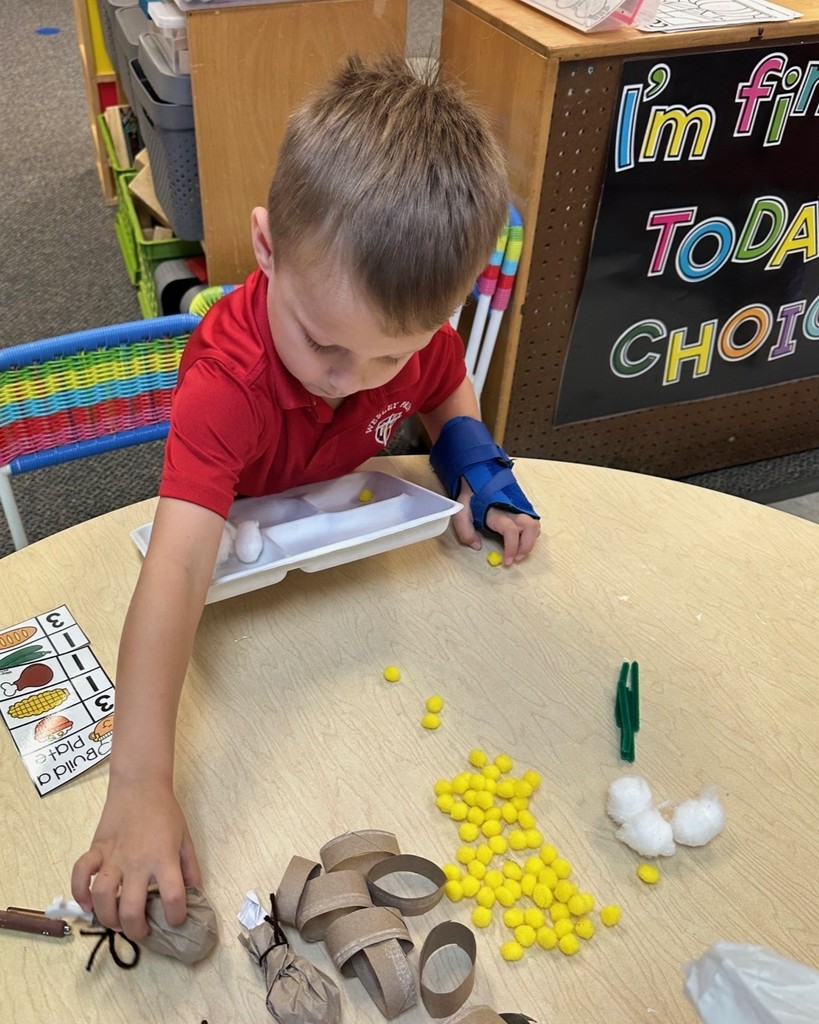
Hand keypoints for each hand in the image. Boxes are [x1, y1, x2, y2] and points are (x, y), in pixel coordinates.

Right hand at [71, 779, 200, 940]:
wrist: (140, 785)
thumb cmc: (165, 811)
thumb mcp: (185, 838)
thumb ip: (190, 868)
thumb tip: (195, 894)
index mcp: (164, 858)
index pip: (173, 897)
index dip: (176, 917)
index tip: (175, 921)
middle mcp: (138, 862)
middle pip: (131, 908)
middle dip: (135, 929)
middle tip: (141, 931)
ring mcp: (113, 856)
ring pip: (103, 897)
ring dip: (107, 917)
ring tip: (116, 922)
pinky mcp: (96, 849)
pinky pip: (80, 874)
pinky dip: (79, 892)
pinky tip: (87, 903)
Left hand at [452, 484, 540, 564]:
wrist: (477, 474)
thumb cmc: (470, 494)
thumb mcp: (460, 512)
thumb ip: (465, 531)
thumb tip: (477, 546)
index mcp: (497, 511)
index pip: (511, 531)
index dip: (512, 548)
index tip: (507, 560)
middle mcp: (512, 508)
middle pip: (531, 528)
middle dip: (526, 546)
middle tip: (516, 558)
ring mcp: (519, 506)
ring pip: (534, 525)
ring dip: (530, 540)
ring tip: (519, 551)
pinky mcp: (521, 505)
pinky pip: (532, 521)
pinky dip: (530, 533)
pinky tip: (520, 540)